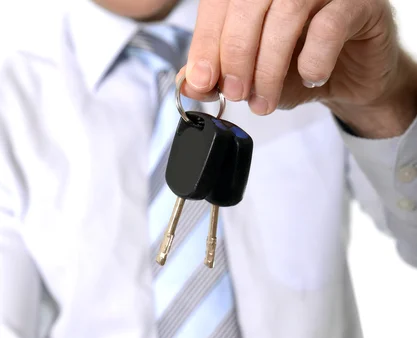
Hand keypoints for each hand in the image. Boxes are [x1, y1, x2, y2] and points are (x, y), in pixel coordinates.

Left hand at [180, 0, 416, 136]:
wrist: (352, 78)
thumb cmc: (300, 68)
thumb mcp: (253, 77)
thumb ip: (220, 76)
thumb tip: (189, 83)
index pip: (220, 2)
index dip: (206, 42)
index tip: (201, 81)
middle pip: (249, 2)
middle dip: (236, 54)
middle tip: (236, 93)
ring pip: (287, 12)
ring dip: (269, 65)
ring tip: (264, 101)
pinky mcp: (360, 3)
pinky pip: (329, 26)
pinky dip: (313, 59)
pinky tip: (310, 77)